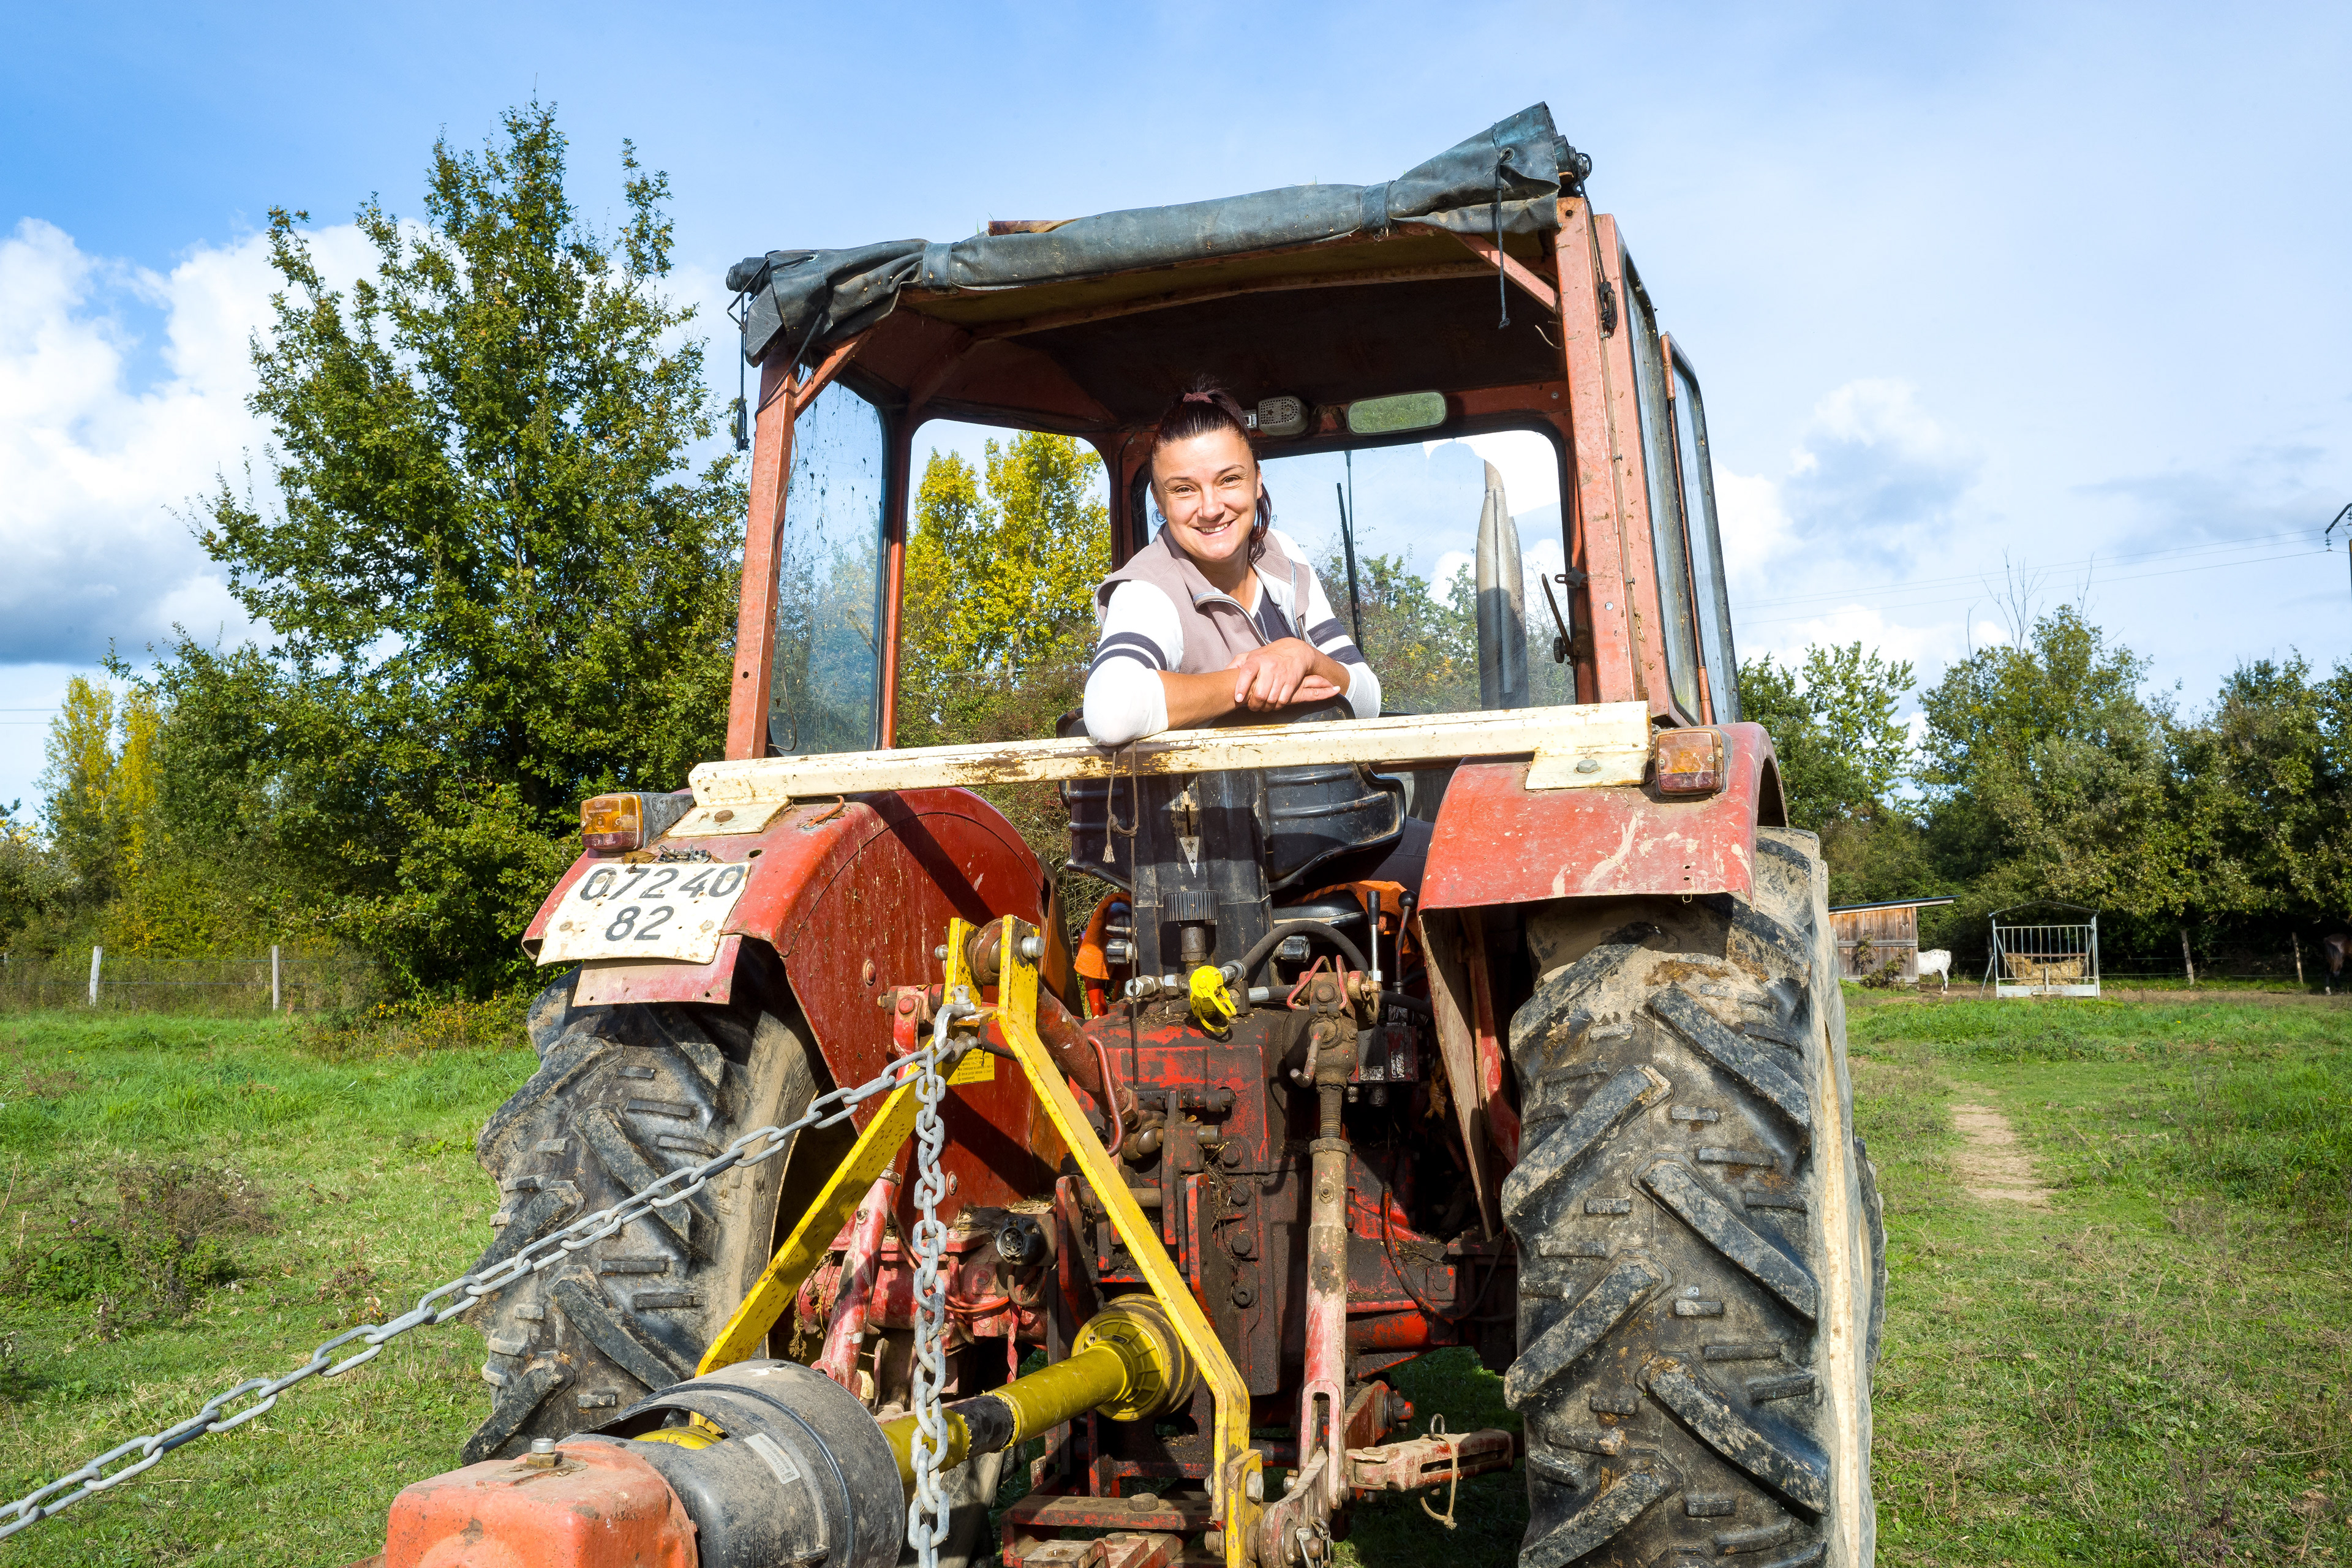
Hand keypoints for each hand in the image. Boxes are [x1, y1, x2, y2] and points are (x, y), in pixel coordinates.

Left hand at [1228, 639, 1345, 711]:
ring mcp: (1281, 675)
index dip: (1241, 687)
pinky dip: (1276, 706)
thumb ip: (1237, 664)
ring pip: (1271, 699)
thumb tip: (1223, 674)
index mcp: (1257, 660)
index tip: (1238, 699)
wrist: (1296, 650)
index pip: (1247, 672)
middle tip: (1252, 706)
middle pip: (1260, 693)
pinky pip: (1282, 700)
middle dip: (1254, 704)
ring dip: (1265, 707)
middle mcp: (1269, 666)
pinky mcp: (1291, 682)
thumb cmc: (1269, 655)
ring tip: (1261, 706)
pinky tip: (1273, 704)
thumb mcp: (1252, 655)